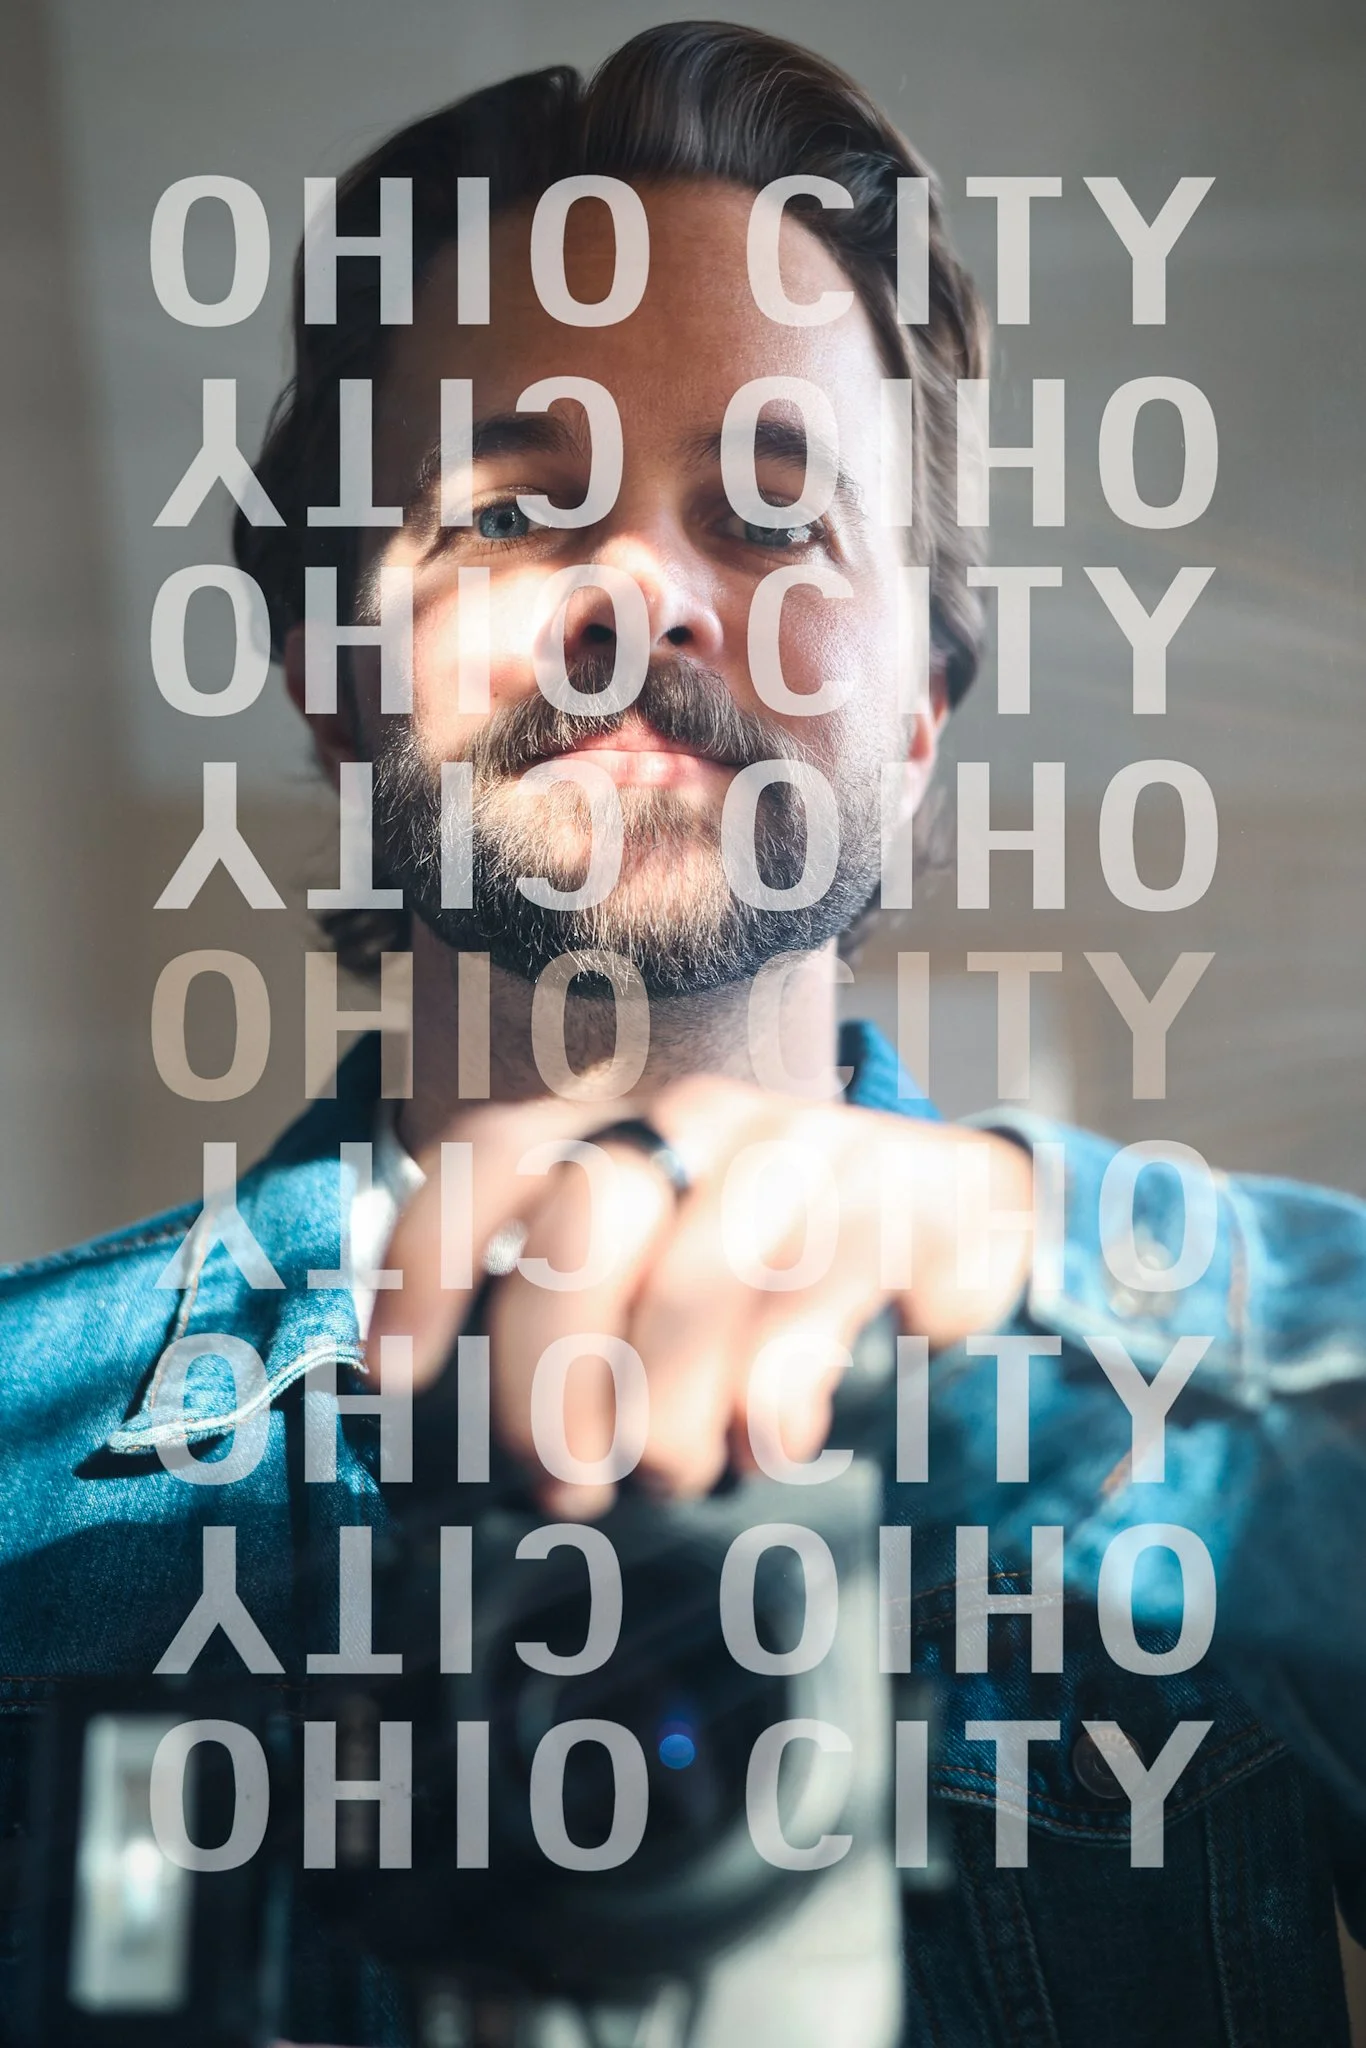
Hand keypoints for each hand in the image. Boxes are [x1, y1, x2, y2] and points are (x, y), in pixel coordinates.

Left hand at [369, 1078, 1034, 1518]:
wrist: (974, 1232)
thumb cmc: (781, 1287)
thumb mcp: (663, 1290)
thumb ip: (576, 1324)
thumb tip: (465, 1430)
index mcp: (625, 1128)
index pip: (495, 1156)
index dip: (428, 1258)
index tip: (392, 1375)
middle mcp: (706, 1118)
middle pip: (589, 1221)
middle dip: (553, 1370)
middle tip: (563, 1478)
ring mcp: (809, 1146)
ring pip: (695, 1280)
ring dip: (669, 1409)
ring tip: (677, 1472)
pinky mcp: (908, 1194)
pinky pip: (814, 1306)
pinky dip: (775, 1398)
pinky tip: (776, 1439)